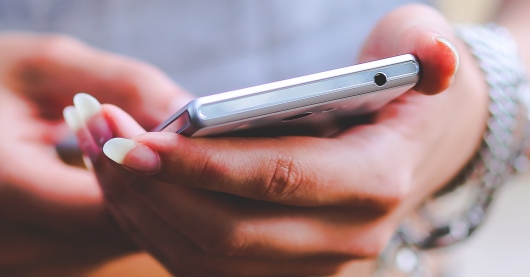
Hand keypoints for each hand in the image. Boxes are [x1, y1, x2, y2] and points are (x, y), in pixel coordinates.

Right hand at [0, 34, 190, 275]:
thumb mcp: (52, 60)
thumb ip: (127, 85)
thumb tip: (198, 116)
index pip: (102, 204)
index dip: (156, 175)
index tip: (194, 142)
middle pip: (113, 232)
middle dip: (161, 191)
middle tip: (196, 149)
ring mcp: (5, 266)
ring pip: (112, 246)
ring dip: (146, 207)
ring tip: (159, 158)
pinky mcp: (22, 274)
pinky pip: (97, 250)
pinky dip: (121, 217)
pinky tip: (130, 181)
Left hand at [73, 4, 488, 275]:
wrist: (423, 142)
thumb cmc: (402, 85)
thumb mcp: (421, 45)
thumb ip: (425, 49)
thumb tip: (434, 58)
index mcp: (378, 182)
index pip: (279, 181)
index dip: (202, 166)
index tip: (135, 140)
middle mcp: (350, 242)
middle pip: (230, 235)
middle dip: (151, 189)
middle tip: (96, 134)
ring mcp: (316, 270)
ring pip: (207, 261)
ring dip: (140, 211)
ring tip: (95, 150)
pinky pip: (204, 268)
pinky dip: (154, 229)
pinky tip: (118, 181)